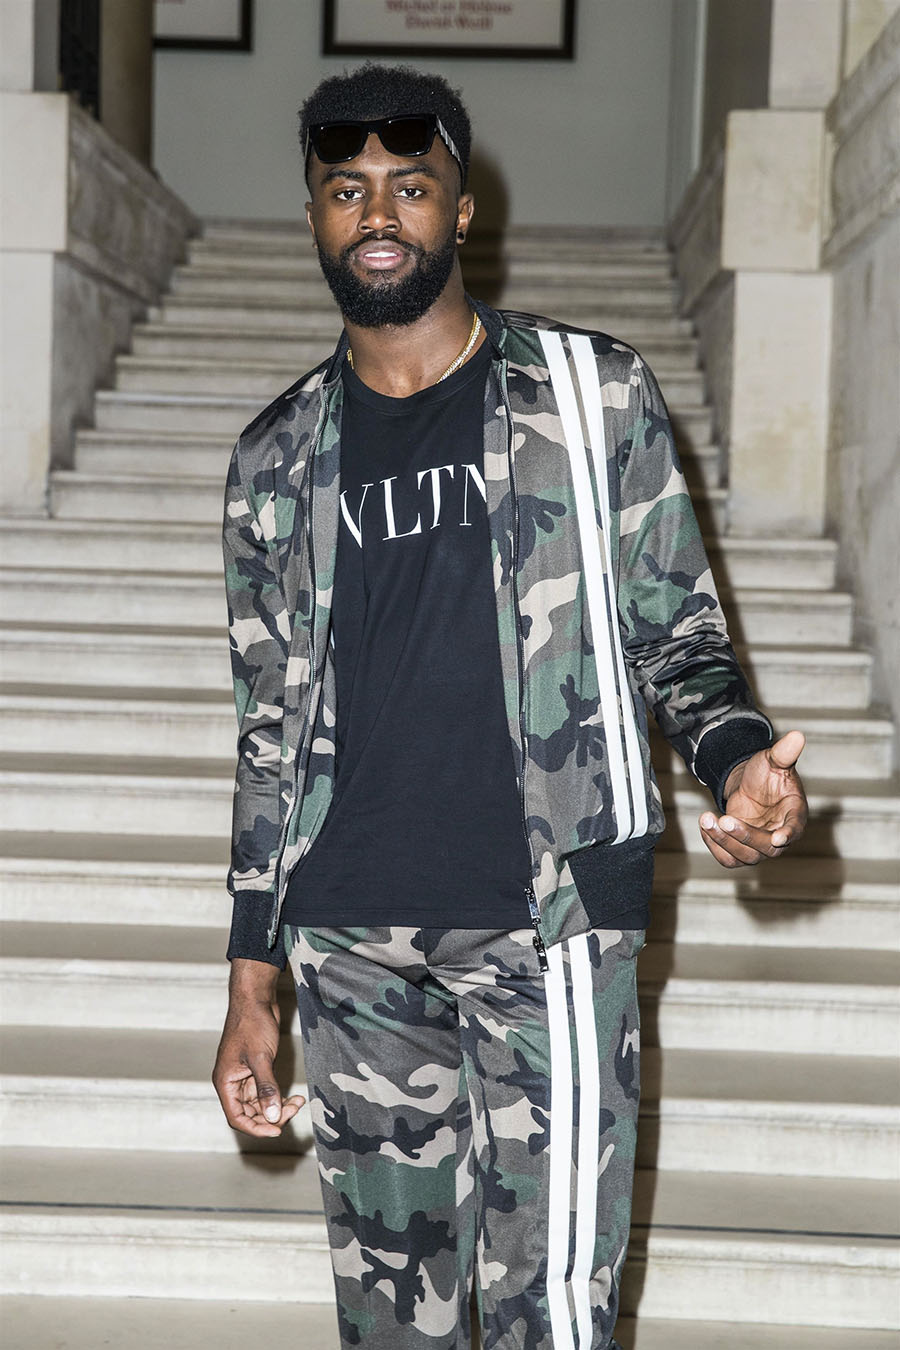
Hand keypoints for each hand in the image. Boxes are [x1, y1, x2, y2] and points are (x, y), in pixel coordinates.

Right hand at [212, 958, 304, 1136]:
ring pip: (259, 1103)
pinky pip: (265, 1091)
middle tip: (294, 1110)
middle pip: (249, 1112)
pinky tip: (294, 1096)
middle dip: (271, 1115)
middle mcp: (232, 1082)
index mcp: (225, 1082)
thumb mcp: (261, 1058)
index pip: (237, 1117)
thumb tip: (273, 1116)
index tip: (277, 1130)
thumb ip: (266, 1088)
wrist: (256, 998)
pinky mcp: (256, 1068)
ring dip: (277, 1106)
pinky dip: (278, 1095)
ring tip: (298, 1102)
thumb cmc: (252, 1023)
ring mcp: (244, 1075)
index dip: (256, 1128)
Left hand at [699, 729, 807, 868]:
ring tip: (706, 819)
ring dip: (724, 841)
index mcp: (794, 814)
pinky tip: (705, 826)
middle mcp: (780, 834)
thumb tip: (797, 735)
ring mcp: (760, 846)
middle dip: (744, 835)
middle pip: (766, 847)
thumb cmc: (766, 772)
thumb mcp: (774, 759)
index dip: (789, 834)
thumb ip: (784, 752)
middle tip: (724, 819)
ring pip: (745, 856)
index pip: (796, 828)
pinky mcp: (741, 850)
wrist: (747, 782)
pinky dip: (715, 846)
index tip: (778, 838)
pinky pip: (729, 858)